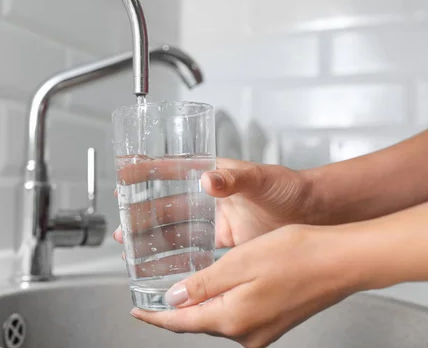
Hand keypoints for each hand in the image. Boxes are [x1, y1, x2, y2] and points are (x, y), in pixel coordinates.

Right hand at [114, 158, 315, 248]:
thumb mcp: (261, 179)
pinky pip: (194, 250)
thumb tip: (209, 178)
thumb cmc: (290, 188)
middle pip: (167, 206)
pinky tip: (163, 266)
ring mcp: (215, 220)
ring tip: (132, 249)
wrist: (314, 214)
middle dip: (142, 216)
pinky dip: (177, 258)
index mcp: (214, 176)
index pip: (172, 171)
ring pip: (176, 230)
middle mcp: (210, 198)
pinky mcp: (224, 241)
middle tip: (122, 227)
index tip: (124, 176)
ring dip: (153, 240)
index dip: (146, 172)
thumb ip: (235, 179)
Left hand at [130, 224, 359, 347]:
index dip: (154, 316)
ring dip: (195, 305)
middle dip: (173, 310)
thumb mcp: (238, 262)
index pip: (180, 323)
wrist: (340, 261)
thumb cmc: (296, 255)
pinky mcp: (272, 323)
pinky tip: (213, 289)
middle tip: (151, 296)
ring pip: (215, 319)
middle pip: (196, 323)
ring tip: (177, 290)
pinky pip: (233, 316)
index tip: (136, 311)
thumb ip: (201, 285)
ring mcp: (261, 332)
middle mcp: (245, 333)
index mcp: (232, 318)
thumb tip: (172, 301)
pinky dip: (217, 304)